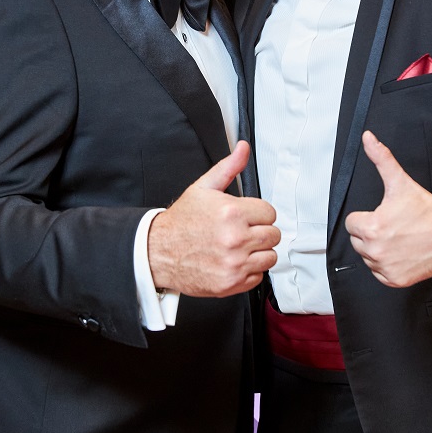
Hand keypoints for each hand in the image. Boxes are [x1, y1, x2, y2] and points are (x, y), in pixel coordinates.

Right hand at [148, 141, 279, 297]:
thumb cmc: (180, 222)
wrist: (158, 252)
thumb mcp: (203, 188)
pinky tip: (233, 261)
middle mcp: (235, 239)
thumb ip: (228, 168)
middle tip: (242, 231)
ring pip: (270, 257)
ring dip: (258, 253)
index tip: (246, 217)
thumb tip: (243, 149)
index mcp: (231, 213)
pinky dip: (249, 271)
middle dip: (260, 232)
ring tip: (239, 247)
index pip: (270, 213)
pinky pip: (258, 277)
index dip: (258, 213)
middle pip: (273, 235)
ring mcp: (234, 263)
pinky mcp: (231, 283)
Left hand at [345, 131, 431, 287]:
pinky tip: (403, 252)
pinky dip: (388, 266)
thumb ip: (381, 159)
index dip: (368, 217)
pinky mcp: (395, 280)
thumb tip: (368, 138)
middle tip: (395, 226)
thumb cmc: (428, 209)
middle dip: (372, 233)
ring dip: (379, 249)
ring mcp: (385, 268)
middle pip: (358, 241)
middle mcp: (375, 251)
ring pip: (368, 257)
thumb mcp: (401, 182)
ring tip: (401, 238)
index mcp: (371, 228)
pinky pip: (379, 273)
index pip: (352, 224)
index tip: (386, 215)